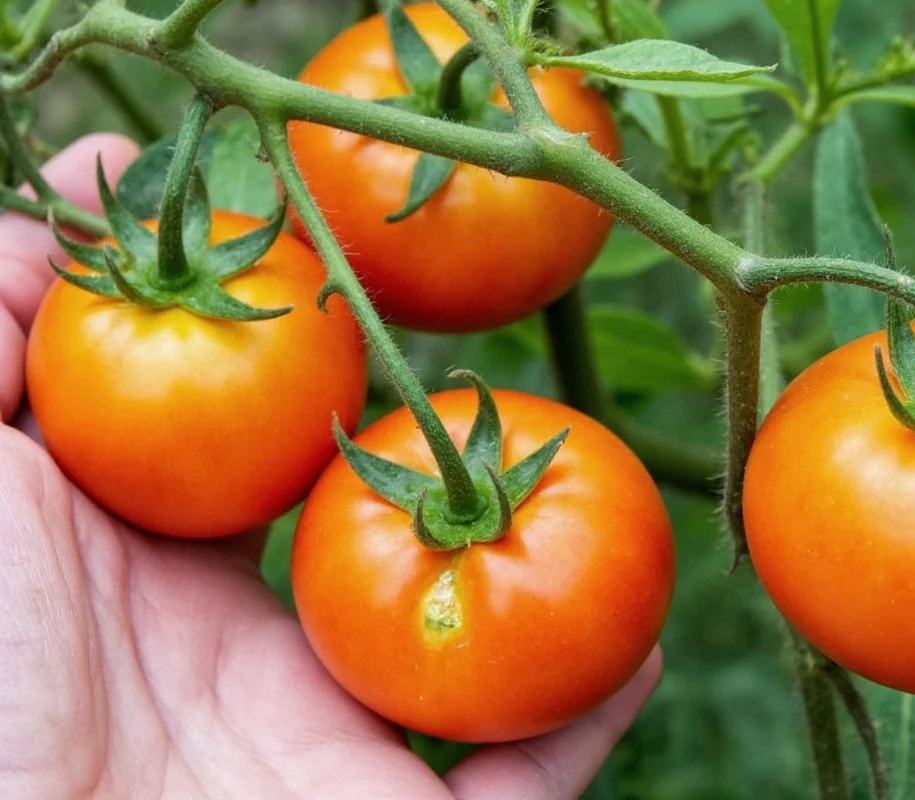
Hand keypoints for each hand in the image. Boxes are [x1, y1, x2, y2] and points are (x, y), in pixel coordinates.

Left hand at [0, 135, 660, 799]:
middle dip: (438, 450)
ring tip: (594, 490)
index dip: (304, 357)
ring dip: (537, 583)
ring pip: (465, 654)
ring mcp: (326, 745)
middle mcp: (248, 655)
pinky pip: (519, 790)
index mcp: (152, 575)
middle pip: (377, 537)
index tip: (353, 261)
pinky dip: (584, 731)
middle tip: (489, 348)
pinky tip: (640, 651)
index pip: (257, 450)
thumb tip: (62, 203)